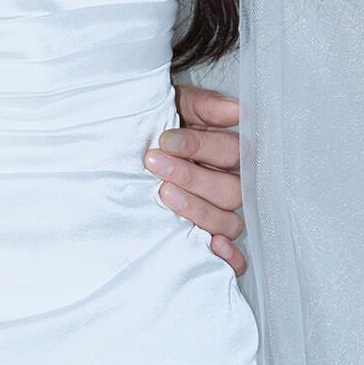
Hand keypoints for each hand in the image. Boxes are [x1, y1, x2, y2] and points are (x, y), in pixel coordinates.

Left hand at [145, 86, 245, 276]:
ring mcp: (221, 213)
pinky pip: (234, 259)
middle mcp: (231, 183)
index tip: (165, 141)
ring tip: (165, 195)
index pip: (231, 151)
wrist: (126, 144)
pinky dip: (229, 257)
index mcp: (228, 152)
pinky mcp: (211, 240)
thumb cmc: (158, 125)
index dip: (201, 147)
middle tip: (154, 163)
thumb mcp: (176, 105)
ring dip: (199, 210)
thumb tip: (236, 110)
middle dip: (191, 177)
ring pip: (229, 221)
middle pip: (230, 189)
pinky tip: (211, 246)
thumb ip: (204, 105)